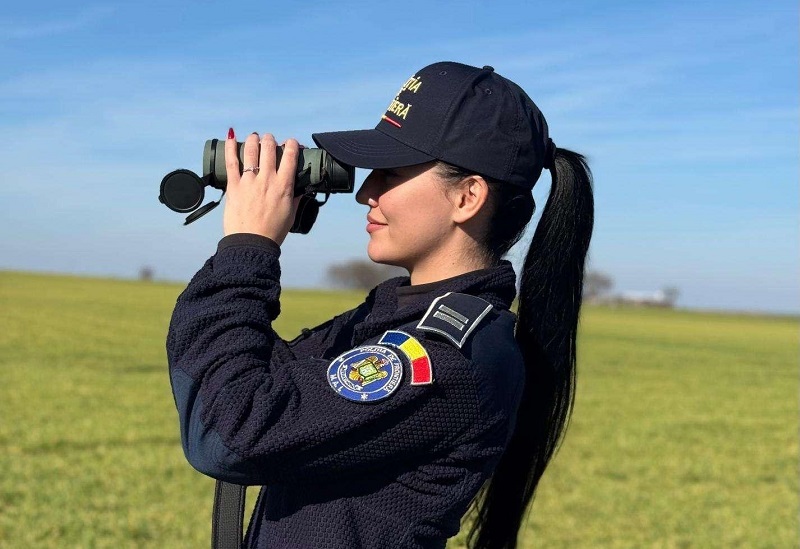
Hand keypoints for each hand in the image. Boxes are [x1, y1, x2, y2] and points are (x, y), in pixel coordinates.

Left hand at [222, 129, 302, 244]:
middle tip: (269, 141)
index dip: (291, 144)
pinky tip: (230, 137)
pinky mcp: (234, 186)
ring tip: (255, 137)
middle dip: (270, 140)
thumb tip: (303, 188)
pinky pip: (231, 162)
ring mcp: (249, 182)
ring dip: (254, 139)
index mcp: (284, 186)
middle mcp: (267, 180)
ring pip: (251, 150)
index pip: (290, 156)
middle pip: (269, 148)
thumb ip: (296, 198)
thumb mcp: (291, 214)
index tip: (290, 143)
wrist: (252, 243)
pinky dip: (230, 147)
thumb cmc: (273, 231)